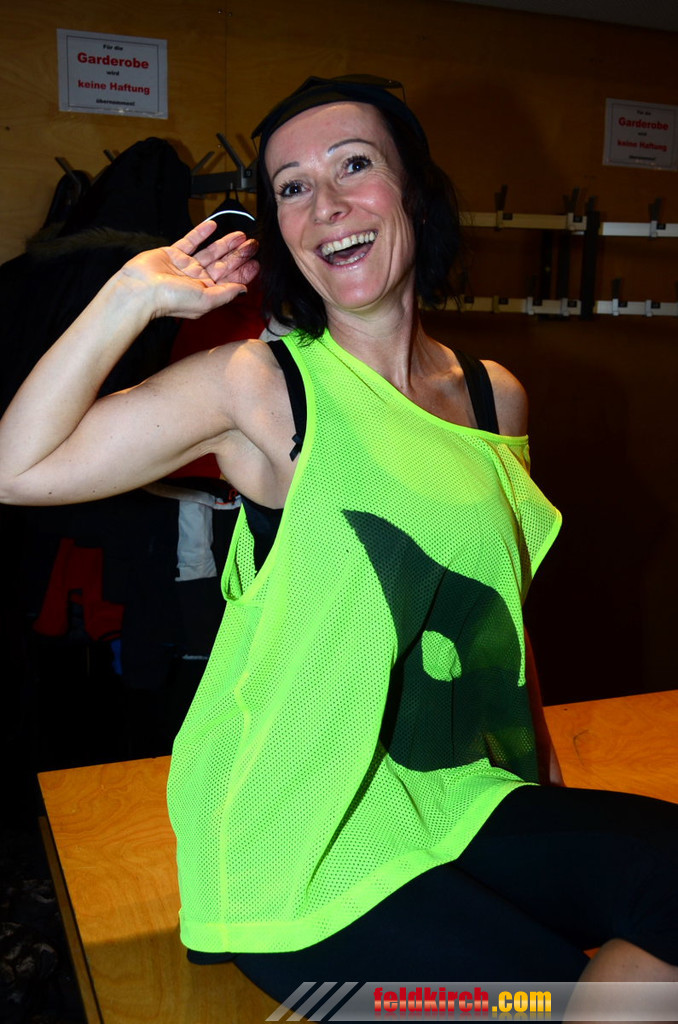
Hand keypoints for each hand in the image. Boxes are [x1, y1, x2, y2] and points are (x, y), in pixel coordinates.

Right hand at [118, 219, 259, 319]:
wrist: (142, 289)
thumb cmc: (171, 299)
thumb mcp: (206, 300)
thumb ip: (226, 293)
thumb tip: (244, 290)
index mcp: (206, 292)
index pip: (230, 280)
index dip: (244, 272)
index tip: (257, 263)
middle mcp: (197, 279)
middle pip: (223, 264)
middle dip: (239, 255)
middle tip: (253, 245)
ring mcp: (185, 266)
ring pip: (210, 251)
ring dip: (225, 243)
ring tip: (240, 235)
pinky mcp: (172, 253)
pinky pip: (190, 241)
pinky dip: (201, 233)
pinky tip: (213, 226)